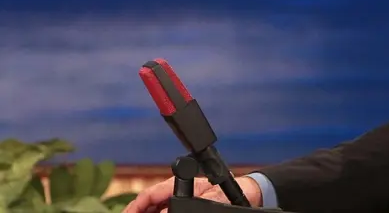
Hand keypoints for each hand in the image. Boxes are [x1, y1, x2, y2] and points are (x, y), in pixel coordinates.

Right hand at [122, 175, 262, 212]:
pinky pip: (167, 212)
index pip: (149, 194)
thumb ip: (192, 205)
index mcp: (179, 184)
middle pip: (149, 204)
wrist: (248, 194)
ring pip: (157, 210)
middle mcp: (176, 192)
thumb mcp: (212, 199)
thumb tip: (166, 211)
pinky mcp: (187, 208)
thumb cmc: (231, 192)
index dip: (135, 206)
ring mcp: (181, 201)